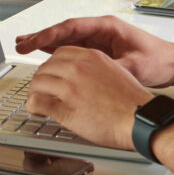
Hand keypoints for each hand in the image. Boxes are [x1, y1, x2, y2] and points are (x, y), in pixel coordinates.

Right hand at [12, 14, 173, 89]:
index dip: (50, 35)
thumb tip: (94, 75)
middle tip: (20, 43)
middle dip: (41, 37)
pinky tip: (42, 56)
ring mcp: (97, 40)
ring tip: (23, 46)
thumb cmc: (158, 60)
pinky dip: (56, 52)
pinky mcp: (98, 51)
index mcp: (106, 26)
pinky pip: (72, 50)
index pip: (71, 27)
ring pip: (65, 40)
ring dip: (45, 44)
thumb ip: (112, 68)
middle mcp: (99, 30)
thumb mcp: (135, 67)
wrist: (172, 64)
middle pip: (63, 31)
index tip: (34, 42)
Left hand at [21, 47, 153, 150]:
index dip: (53, 66)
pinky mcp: (65, 107)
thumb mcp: (116, 72)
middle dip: (42, 80)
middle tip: (43, 90)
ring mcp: (69, 88)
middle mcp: (78, 69)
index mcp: (91, 57)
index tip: (52, 74)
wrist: (141, 120)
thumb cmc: (133, 102)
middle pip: (45, 67)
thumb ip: (95, 70)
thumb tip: (82, 78)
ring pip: (37, 83)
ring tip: (38, 101)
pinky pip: (37, 102)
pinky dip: (33, 106)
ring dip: (35, 93)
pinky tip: (37, 110)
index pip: (59, 54)